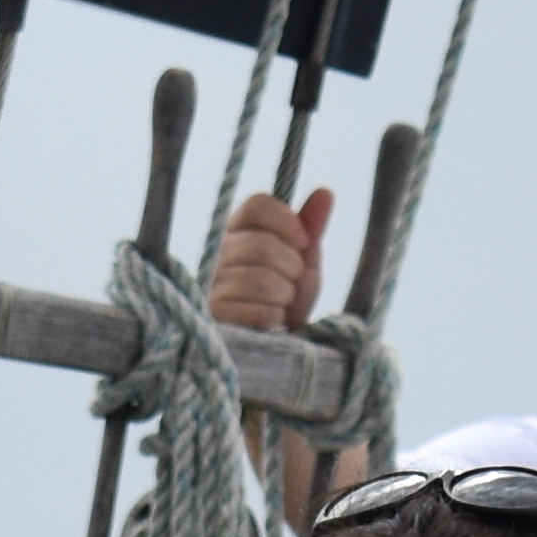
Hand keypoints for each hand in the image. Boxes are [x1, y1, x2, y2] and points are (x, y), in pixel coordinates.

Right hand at [203, 185, 329, 333]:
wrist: (269, 345)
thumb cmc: (284, 298)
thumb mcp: (303, 262)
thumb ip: (311, 228)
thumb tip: (326, 191)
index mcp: (239, 230)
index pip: (257, 205)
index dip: (287, 222)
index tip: (303, 243)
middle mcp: (219, 253)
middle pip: (262, 244)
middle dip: (293, 267)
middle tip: (293, 282)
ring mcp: (211, 285)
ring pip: (262, 279)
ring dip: (285, 295)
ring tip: (282, 303)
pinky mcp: (213, 317)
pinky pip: (259, 311)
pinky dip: (276, 317)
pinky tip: (272, 323)